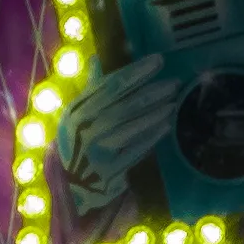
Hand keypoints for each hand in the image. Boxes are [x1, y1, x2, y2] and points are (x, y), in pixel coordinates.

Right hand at [51, 54, 178, 215]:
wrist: (69, 184)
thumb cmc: (76, 143)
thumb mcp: (76, 115)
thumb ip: (90, 90)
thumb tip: (96, 60)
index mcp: (77, 110)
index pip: (110, 85)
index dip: (136, 72)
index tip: (157, 61)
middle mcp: (85, 128)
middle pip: (125, 105)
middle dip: (152, 92)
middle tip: (173, 82)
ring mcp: (97, 150)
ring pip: (132, 126)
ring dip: (155, 113)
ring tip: (173, 102)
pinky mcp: (109, 169)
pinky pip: (135, 149)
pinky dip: (151, 137)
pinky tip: (166, 126)